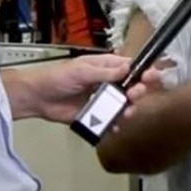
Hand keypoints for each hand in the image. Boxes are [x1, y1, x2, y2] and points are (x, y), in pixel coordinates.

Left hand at [21, 54, 160, 123]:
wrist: (38, 97)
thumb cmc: (56, 77)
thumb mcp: (82, 71)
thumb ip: (105, 72)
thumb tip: (127, 69)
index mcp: (104, 66)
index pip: (130, 67)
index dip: (143, 71)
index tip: (152, 76)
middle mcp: (106, 82)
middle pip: (131, 87)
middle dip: (138, 91)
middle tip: (135, 94)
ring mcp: (102, 98)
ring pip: (124, 104)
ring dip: (128, 108)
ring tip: (126, 111)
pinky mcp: (96, 114)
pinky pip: (111, 119)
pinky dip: (115, 123)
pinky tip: (114, 124)